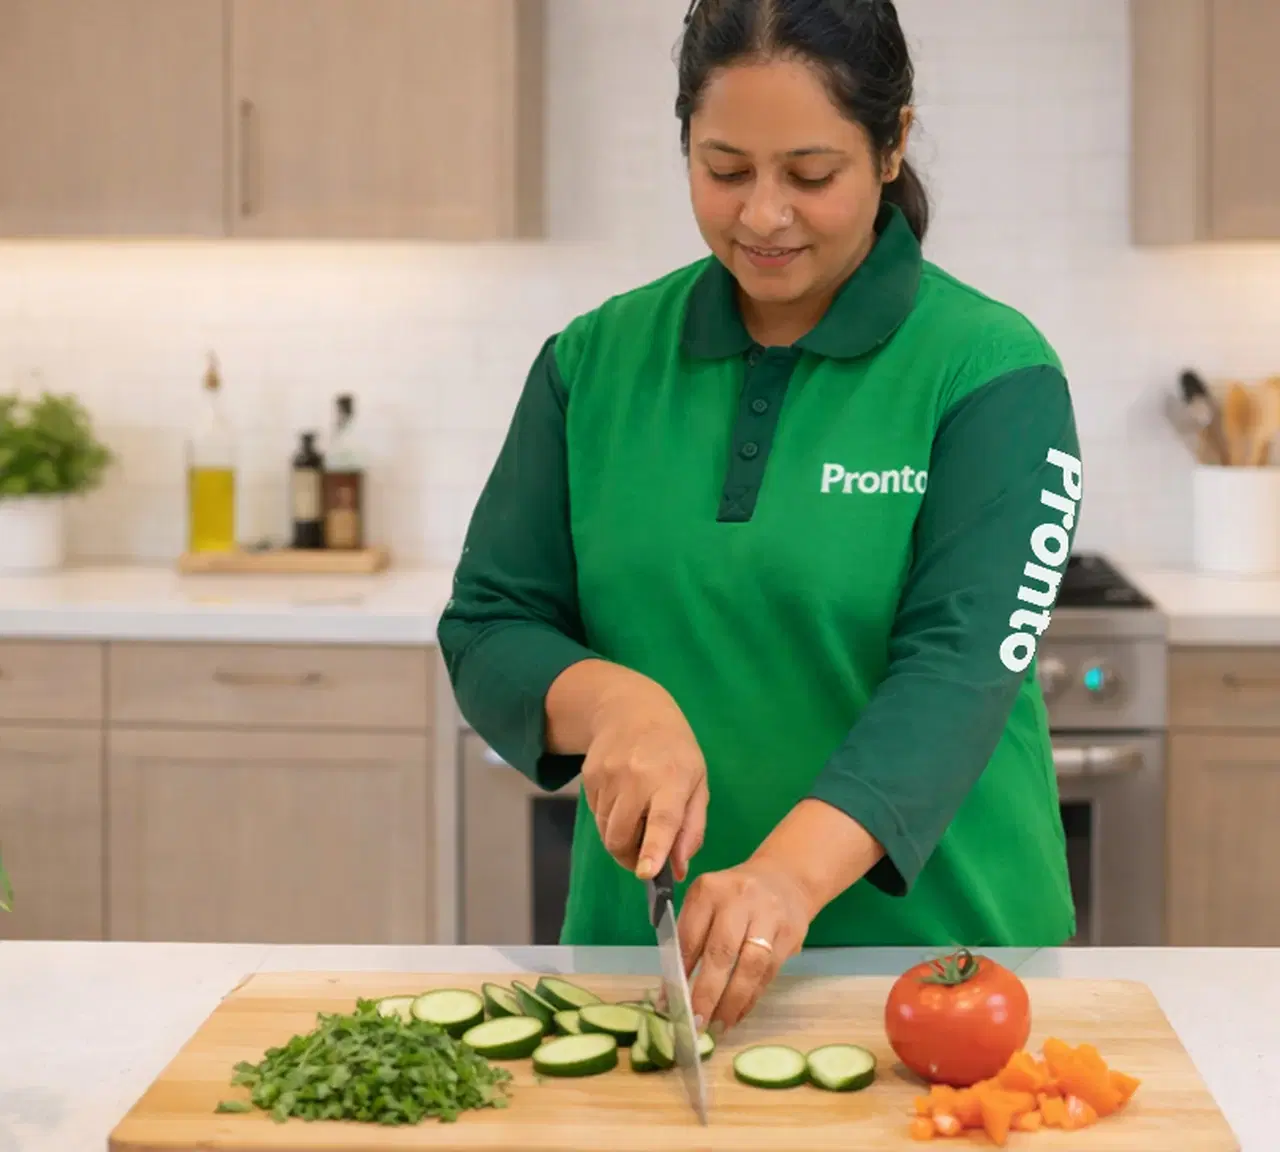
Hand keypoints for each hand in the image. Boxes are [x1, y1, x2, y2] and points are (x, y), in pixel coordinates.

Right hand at [582, 673, 707, 880]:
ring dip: (620, 837)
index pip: (662, 819)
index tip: (647, 873)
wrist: (631, 710)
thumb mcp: (697, 783)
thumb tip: (677, 869)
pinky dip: (609, 818)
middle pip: (621, 837)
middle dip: (630, 858)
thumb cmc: (674, 751)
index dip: (654, 848)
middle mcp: (637, 777)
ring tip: (636, 816)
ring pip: (606, 831)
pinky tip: (622, 796)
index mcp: (672, 779)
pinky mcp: (589, 776)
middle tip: (645, 858)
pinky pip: (596, 815)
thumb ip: (691, 828)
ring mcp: (609, 775)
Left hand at [677, 859, 814, 1031]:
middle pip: (721, 952)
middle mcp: (739, 899)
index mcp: (709, 890)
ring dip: (732, 1001)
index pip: (690, 936)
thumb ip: (690, 938)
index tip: (669, 1004)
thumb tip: (670, 992)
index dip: (679, 974)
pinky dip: (751, 997)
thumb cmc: (733, 898)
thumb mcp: (706, 902)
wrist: (785, 878)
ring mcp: (768, 915)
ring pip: (750, 966)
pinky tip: (738, 1013)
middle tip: (695, 1024)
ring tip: (718, 1026)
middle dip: (707, 993)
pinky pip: (769, 972)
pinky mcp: (790, 933)